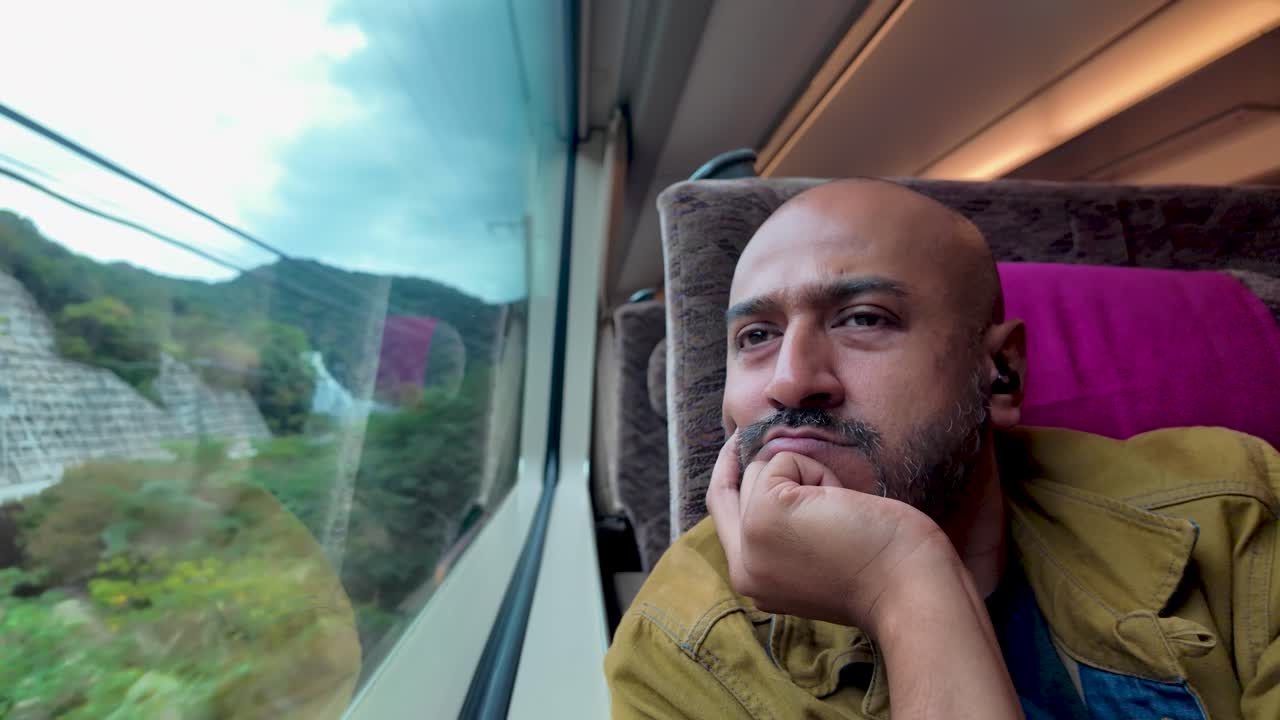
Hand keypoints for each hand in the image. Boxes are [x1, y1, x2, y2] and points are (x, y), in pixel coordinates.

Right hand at [706, 432, 958, 632]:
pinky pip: (781, 462)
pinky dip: (818, 471)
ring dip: (805, 475)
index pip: (724, 521)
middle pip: (728, 492)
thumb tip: (766, 469)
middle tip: (745, 430)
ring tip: (840, 508)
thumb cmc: (881, 566)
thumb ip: (784, 531)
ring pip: (757, 472)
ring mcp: (750, 541)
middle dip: (737, 457)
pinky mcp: (766, 513)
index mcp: (752, 584)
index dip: (728, 481)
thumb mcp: (815, 555)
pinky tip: (843, 502)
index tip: (737, 449)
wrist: (909, 587)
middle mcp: (742, 570)